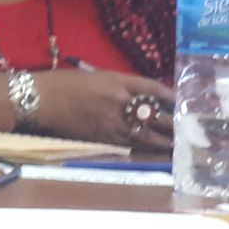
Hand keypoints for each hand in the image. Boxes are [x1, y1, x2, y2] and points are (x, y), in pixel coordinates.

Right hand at [30, 70, 174, 149]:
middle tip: (188, 129)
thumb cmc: (64, 84)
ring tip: (177, 145)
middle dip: (172, 122)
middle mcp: (120, 101)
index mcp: (117, 81)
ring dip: (164, 140)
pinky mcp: (104, 138)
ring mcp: (113, 122)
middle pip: (155, 113)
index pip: (152, 87)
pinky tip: (154, 150)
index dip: (170, 95)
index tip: (181, 101)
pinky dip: (144, 147)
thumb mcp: (95, 77)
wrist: (40, 100)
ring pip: (147, 134)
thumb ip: (118, 86)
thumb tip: (138, 96)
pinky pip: (131, 144)